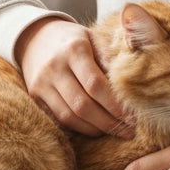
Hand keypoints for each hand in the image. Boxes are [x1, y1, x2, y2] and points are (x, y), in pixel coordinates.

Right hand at [16, 17, 133, 137]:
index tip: (134, 116)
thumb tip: (129, 84)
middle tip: (129, 131)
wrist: (37, 38)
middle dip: (108, 122)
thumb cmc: (75, 40)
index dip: (116, 104)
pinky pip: (59, 119)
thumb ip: (110, 58)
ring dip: (95, 129)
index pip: (96, 84)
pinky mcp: (35, 97)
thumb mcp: (94, 38)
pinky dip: (80, 128)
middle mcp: (54, 67)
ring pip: (70, 117)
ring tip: (116, 131)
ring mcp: (41, 84)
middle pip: (82, 105)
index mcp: (74, 49)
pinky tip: (97, 128)